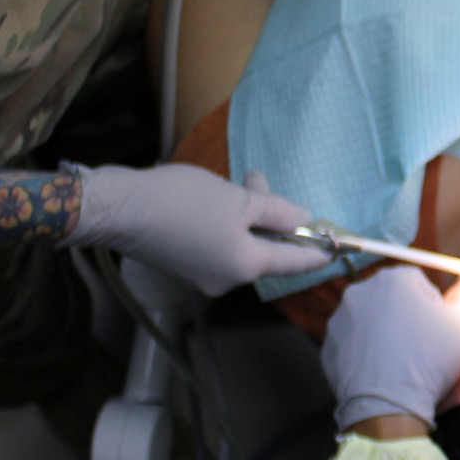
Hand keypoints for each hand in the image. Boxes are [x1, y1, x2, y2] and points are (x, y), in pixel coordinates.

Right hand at [62, 163, 330, 295]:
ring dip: (247, 213)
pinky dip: (226, 223)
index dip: (319, 250)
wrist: (119, 209)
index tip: (339, 246)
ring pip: (241, 244)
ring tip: (240, 180)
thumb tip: (305, 221)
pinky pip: (219, 244)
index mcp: (246, 267)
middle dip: (271, 215)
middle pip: (266, 250)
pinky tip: (218, 197)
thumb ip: (277, 212)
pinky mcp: (184, 264)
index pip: (296, 262)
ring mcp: (203, 275)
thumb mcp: (238, 200)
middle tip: (259, 180)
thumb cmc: (183, 202)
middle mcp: (227, 280)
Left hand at [321, 265, 459, 429]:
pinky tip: (382, 372)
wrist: (386, 406)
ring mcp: (339, 320)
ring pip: (372, 320)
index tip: (440, 330)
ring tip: (401, 361)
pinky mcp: (328, 347)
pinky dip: (367, 353)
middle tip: (422, 347)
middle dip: (408, 318)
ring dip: (386, 334)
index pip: (420, 282)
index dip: (435, 307)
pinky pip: (354, 344)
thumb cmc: (429, 360)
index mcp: (393, 278)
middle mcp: (360, 291)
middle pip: (393, 299)